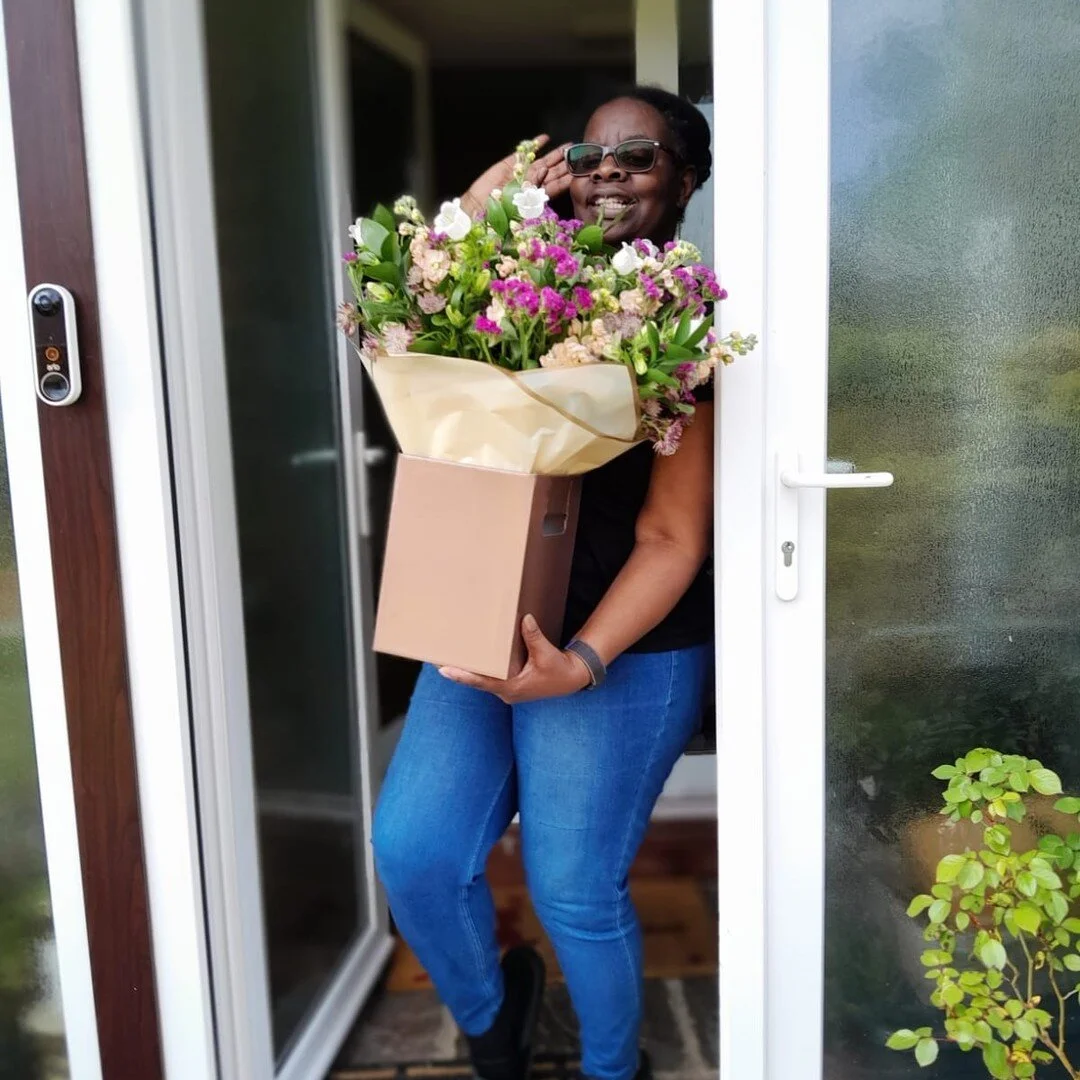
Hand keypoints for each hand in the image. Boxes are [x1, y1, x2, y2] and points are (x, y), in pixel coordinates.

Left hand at [439, 614, 590, 702]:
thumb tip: (525, 619)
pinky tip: (473, 660)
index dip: (462, 676)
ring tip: (448, 660)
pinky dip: (482, 669)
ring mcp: (508, 690)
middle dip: (460, 671)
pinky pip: (491, 678)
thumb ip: (534, 637)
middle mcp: (506, 693)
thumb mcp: (546, 654)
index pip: (481, 682)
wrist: (572, 678)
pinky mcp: (512, 685)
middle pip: (477, 681)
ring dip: (469, 671)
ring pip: (484, 680)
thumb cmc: (559, 670)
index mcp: (511, 688)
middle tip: (438, 661)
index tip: (444, 670)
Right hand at [462, 135, 573, 217]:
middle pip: (553, 173)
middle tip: (580, 155)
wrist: (477, 209)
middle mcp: (531, 185)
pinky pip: (524, 152)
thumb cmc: (498, 215)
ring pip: (542, 161)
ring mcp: (521, 173)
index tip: (581, 171)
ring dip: (555, 154)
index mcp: (536, 199)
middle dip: (566, 164)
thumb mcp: (520, 206)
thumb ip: (532, 190)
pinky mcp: (510, 164)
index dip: (568, 178)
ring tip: (568, 146)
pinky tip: (545, 138)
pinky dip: (534, 145)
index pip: (557, 187)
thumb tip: (544, 171)